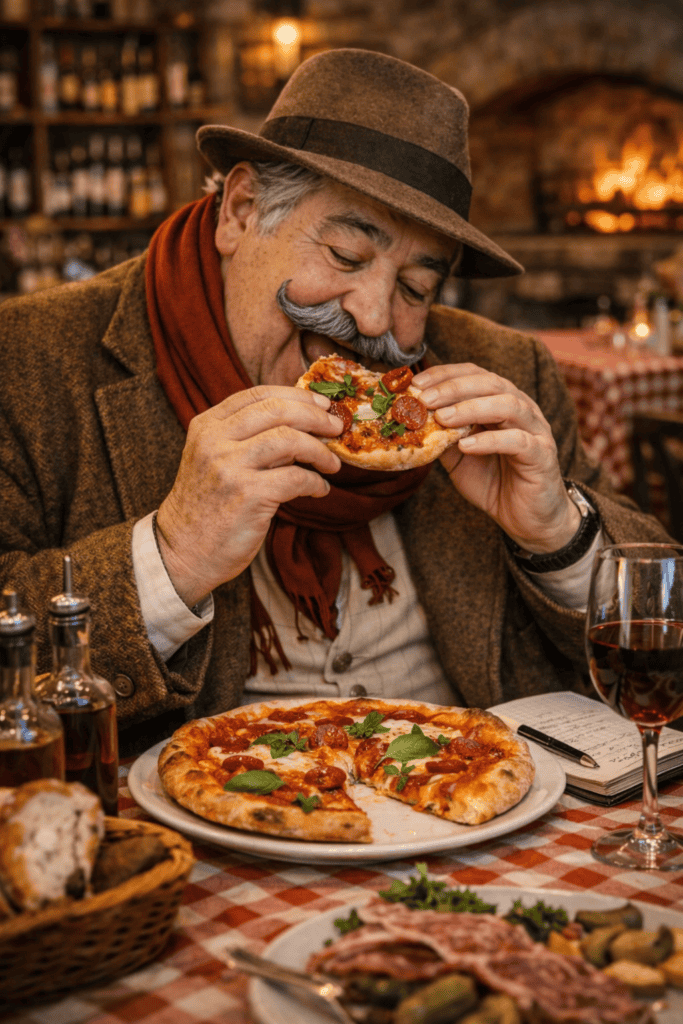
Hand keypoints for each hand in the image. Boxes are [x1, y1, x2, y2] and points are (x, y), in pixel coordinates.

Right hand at [155, 387, 341, 606]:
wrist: (182, 552)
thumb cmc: (207, 507)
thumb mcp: (214, 460)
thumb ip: (248, 439)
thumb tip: (303, 424)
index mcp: (207, 425)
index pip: (258, 394)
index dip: (297, 395)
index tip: (322, 405)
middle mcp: (215, 440)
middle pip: (278, 411)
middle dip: (316, 416)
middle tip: (336, 428)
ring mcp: (229, 467)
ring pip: (290, 440)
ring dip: (320, 451)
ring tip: (332, 464)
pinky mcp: (247, 495)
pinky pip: (296, 478)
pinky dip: (315, 483)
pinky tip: (319, 489)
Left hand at [412, 364, 580, 552]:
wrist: (525, 518)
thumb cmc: (493, 482)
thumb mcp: (458, 457)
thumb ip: (442, 437)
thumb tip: (412, 421)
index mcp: (501, 402)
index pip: (475, 375)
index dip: (445, 375)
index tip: (416, 384)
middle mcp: (522, 409)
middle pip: (491, 383)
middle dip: (454, 388)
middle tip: (425, 399)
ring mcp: (535, 430)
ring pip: (508, 406)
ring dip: (471, 408)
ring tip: (442, 418)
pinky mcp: (542, 455)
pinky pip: (518, 441)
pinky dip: (490, 440)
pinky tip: (465, 446)